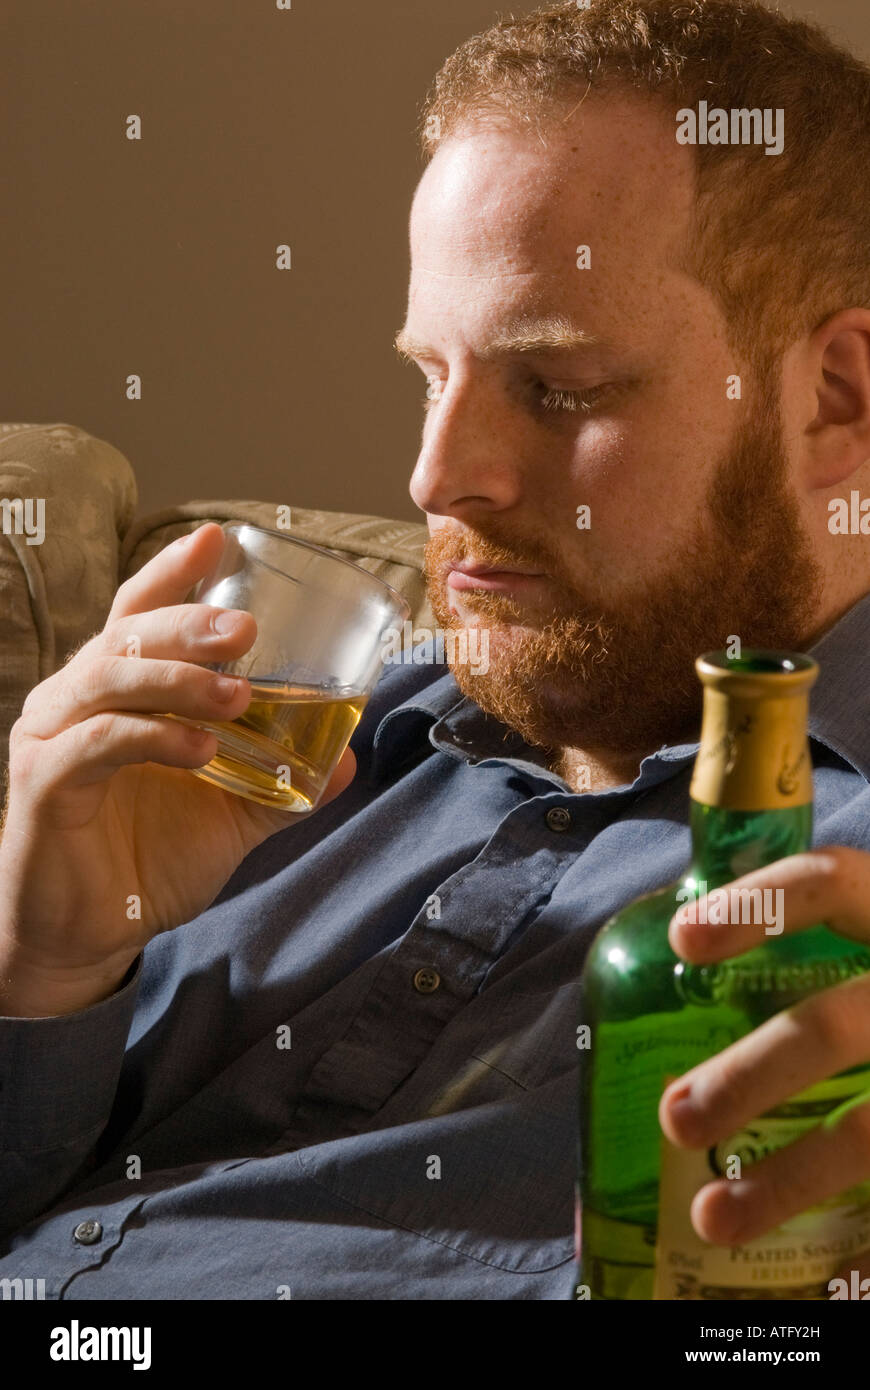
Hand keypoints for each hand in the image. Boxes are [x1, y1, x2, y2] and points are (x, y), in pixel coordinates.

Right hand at [0, 523, 356, 1016]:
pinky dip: (152, 737)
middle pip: (127, 632)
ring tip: (239, 694)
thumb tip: (349, 755)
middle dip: (189, 621)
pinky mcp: (42, 785)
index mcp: (116, 691)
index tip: (218, 540)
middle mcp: (75, 699)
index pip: (139, 612)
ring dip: (178, 677)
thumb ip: (280, 779)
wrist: (87, 937)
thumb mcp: (228, 813)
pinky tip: (200, 748)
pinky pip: (96, 745)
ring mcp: (51, 737)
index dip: (172, 571)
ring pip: (109, 677)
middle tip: (247, 628)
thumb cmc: (147, 859)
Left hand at [660, 847, 869, 1263]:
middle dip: (749, 1077)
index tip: (683, 940)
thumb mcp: (859, 945)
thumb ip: (789, 956)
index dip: (758, 906)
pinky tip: (817, 1267)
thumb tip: (660, 1001)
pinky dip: (856, 1239)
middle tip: (675, 1118)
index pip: (831, 884)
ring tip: (712, 1218)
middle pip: (835, 1028)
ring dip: (787, 1180)